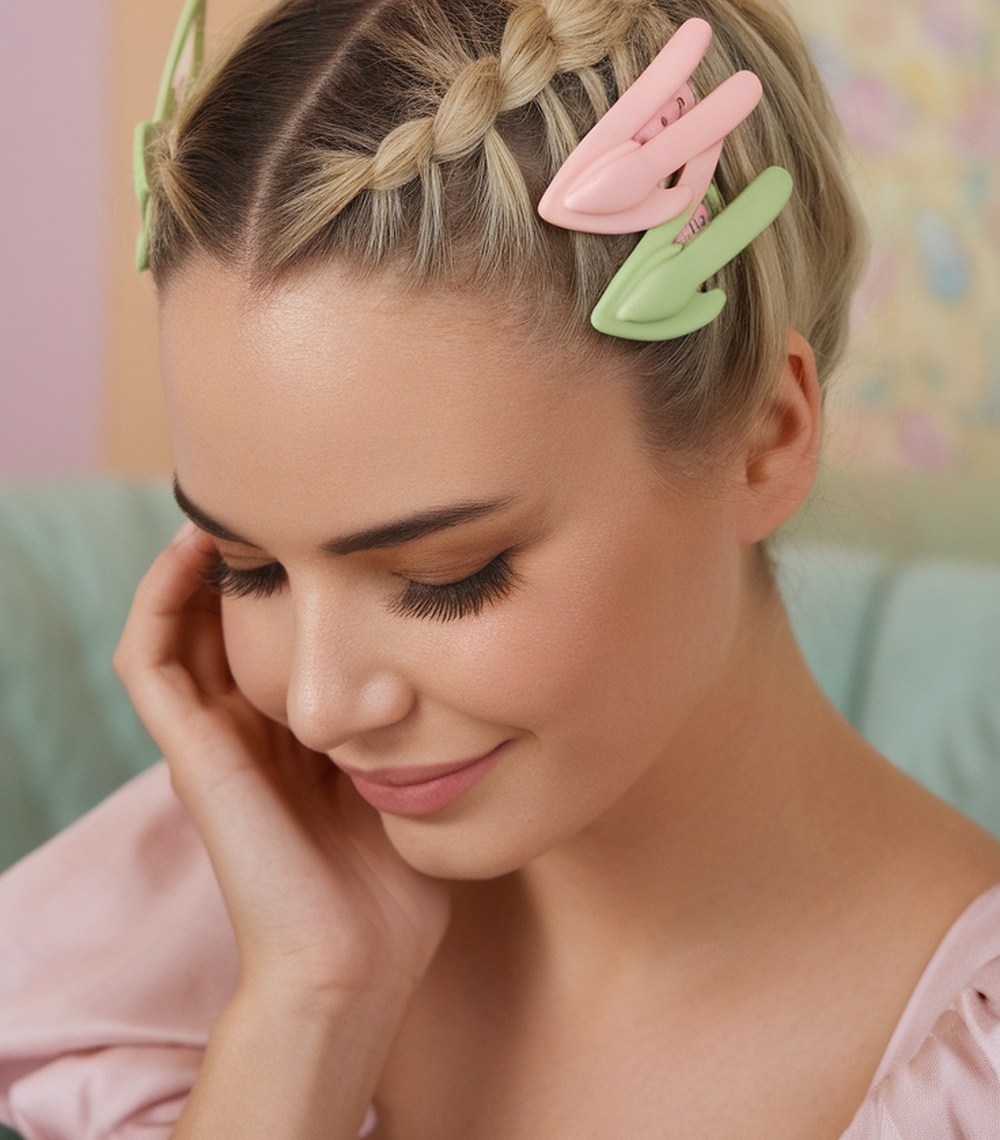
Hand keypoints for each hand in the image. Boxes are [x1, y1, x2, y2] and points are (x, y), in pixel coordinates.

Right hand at [113, 523, 450, 1002]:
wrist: (354, 966)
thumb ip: (436, 723)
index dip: (292, 572)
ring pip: (177, 623)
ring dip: (194, 560)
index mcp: (296, 734)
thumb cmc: (399, 891)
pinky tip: (195, 547)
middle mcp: (248, 727)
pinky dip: (160, 598)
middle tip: (278, 483)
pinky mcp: (190, 753)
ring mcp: (213, 739)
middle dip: (246, 550)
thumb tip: (489, 654)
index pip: (276, 631)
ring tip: (226, 495)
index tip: (331, 512)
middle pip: (225, 615)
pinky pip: (149, 659)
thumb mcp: (423, 777)